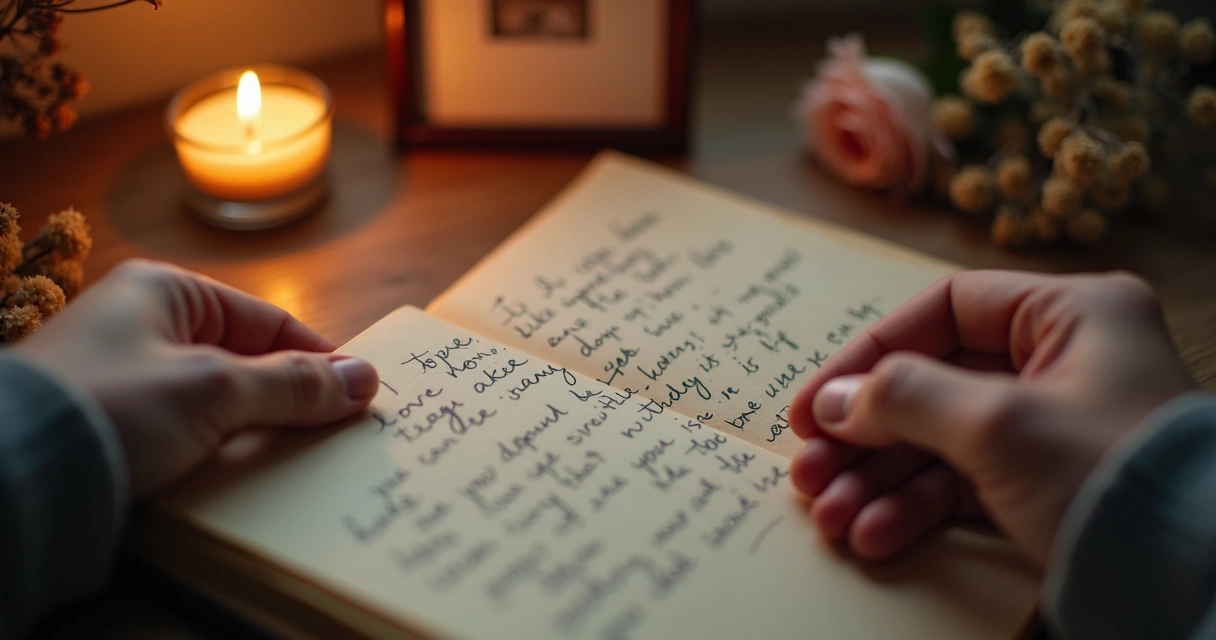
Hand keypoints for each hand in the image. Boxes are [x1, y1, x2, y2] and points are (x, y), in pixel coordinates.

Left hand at [11, 259, 378, 499]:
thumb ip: (292, 386)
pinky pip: (185, 431)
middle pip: (244, 361)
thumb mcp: (214, 391)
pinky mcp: (112, 423)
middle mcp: (142, 325)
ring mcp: (124, 376)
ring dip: (253, 429)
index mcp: (164, 291)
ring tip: (292, 460)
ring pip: (217, 400)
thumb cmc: (112, 408)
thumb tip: (366, 380)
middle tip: (333, 434)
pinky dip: (217, 450)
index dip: (317, 359)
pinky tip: (240, 474)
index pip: (267, 321)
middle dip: (288, 399)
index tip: (359, 396)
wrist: (14, 473)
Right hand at [788, 270, 1194, 564]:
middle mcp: (1060, 362)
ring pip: (938, 441)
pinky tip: (874, 535)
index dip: (868, 354)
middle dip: (864, 436)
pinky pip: (961, 485)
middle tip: (809, 472)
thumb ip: (903, 398)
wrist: (1193, 581)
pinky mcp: (1043, 484)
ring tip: (828, 514)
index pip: (943, 312)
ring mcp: (1050, 427)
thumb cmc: (1111, 477)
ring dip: (877, 479)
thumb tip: (833, 402)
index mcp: (1069, 315)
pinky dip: (914, 509)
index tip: (815, 404)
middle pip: (930, 383)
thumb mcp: (998, 424)